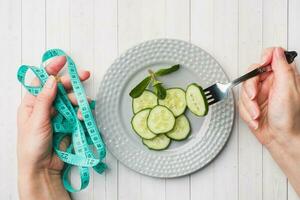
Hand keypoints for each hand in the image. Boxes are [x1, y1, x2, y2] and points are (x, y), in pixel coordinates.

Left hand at [17, 56, 89, 199]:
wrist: (42, 168)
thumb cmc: (32, 146)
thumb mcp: (36, 120)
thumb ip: (45, 100)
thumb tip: (52, 80)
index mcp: (32, 103)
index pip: (41, 81)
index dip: (52, 69)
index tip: (64, 60)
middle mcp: (45, 107)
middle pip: (59, 88)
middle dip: (72, 82)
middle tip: (85, 75)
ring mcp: (58, 115)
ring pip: (71, 100)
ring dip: (79, 100)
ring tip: (85, 105)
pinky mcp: (68, 124)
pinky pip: (77, 113)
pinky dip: (82, 112)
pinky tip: (84, 116)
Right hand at [239, 47, 299, 195]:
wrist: (281, 139)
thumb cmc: (289, 118)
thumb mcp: (288, 89)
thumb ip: (282, 67)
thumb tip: (277, 51)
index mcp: (282, 77)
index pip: (270, 57)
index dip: (264, 58)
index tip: (262, 64)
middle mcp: (270, 84)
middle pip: (251, 75)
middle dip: (250, 88)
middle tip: (255, 96)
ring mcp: (260, 95)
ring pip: (244, 91)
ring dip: (249, 105)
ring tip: (257, 113)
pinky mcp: (252, 105)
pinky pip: (241, 104)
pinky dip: (247, 113)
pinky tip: (256, 118)